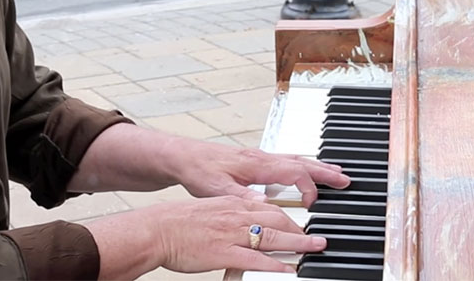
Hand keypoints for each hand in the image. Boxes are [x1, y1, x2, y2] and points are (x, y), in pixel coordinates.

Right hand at [85, 196, 327, 278]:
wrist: (156, 229)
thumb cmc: (176, 222)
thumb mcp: (207, 211)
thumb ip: (227, 215)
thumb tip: (242, 224)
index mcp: (231, 203)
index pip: (268, 206)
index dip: (290, 215)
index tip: (302, 221)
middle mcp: (235, 215)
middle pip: (277, 219)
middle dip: (301, 228)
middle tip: (317, 237)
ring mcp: (231, 234)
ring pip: (272, 236)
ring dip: (298, 242)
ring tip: (316, 248)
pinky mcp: (224, 253)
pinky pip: (256, 259)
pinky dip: (275, 265)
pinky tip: (288, 269)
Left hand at [168, 140, 350, 207]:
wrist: (182, 156)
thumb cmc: (198, 169)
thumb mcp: (216, 188)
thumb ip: (241, 196)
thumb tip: (265, 203)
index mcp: (256, 164)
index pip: (293, 171)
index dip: (308, 186)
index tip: (313, 204)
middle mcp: (261, 158)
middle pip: (301, 162)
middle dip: (325, 171)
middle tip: (346, 179)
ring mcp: (258, 158)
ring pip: (294, 160)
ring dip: (316, 167)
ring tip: (334, 173)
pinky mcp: (253, 161)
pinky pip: (285, 162)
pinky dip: (300, 166)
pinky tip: (302, 173)